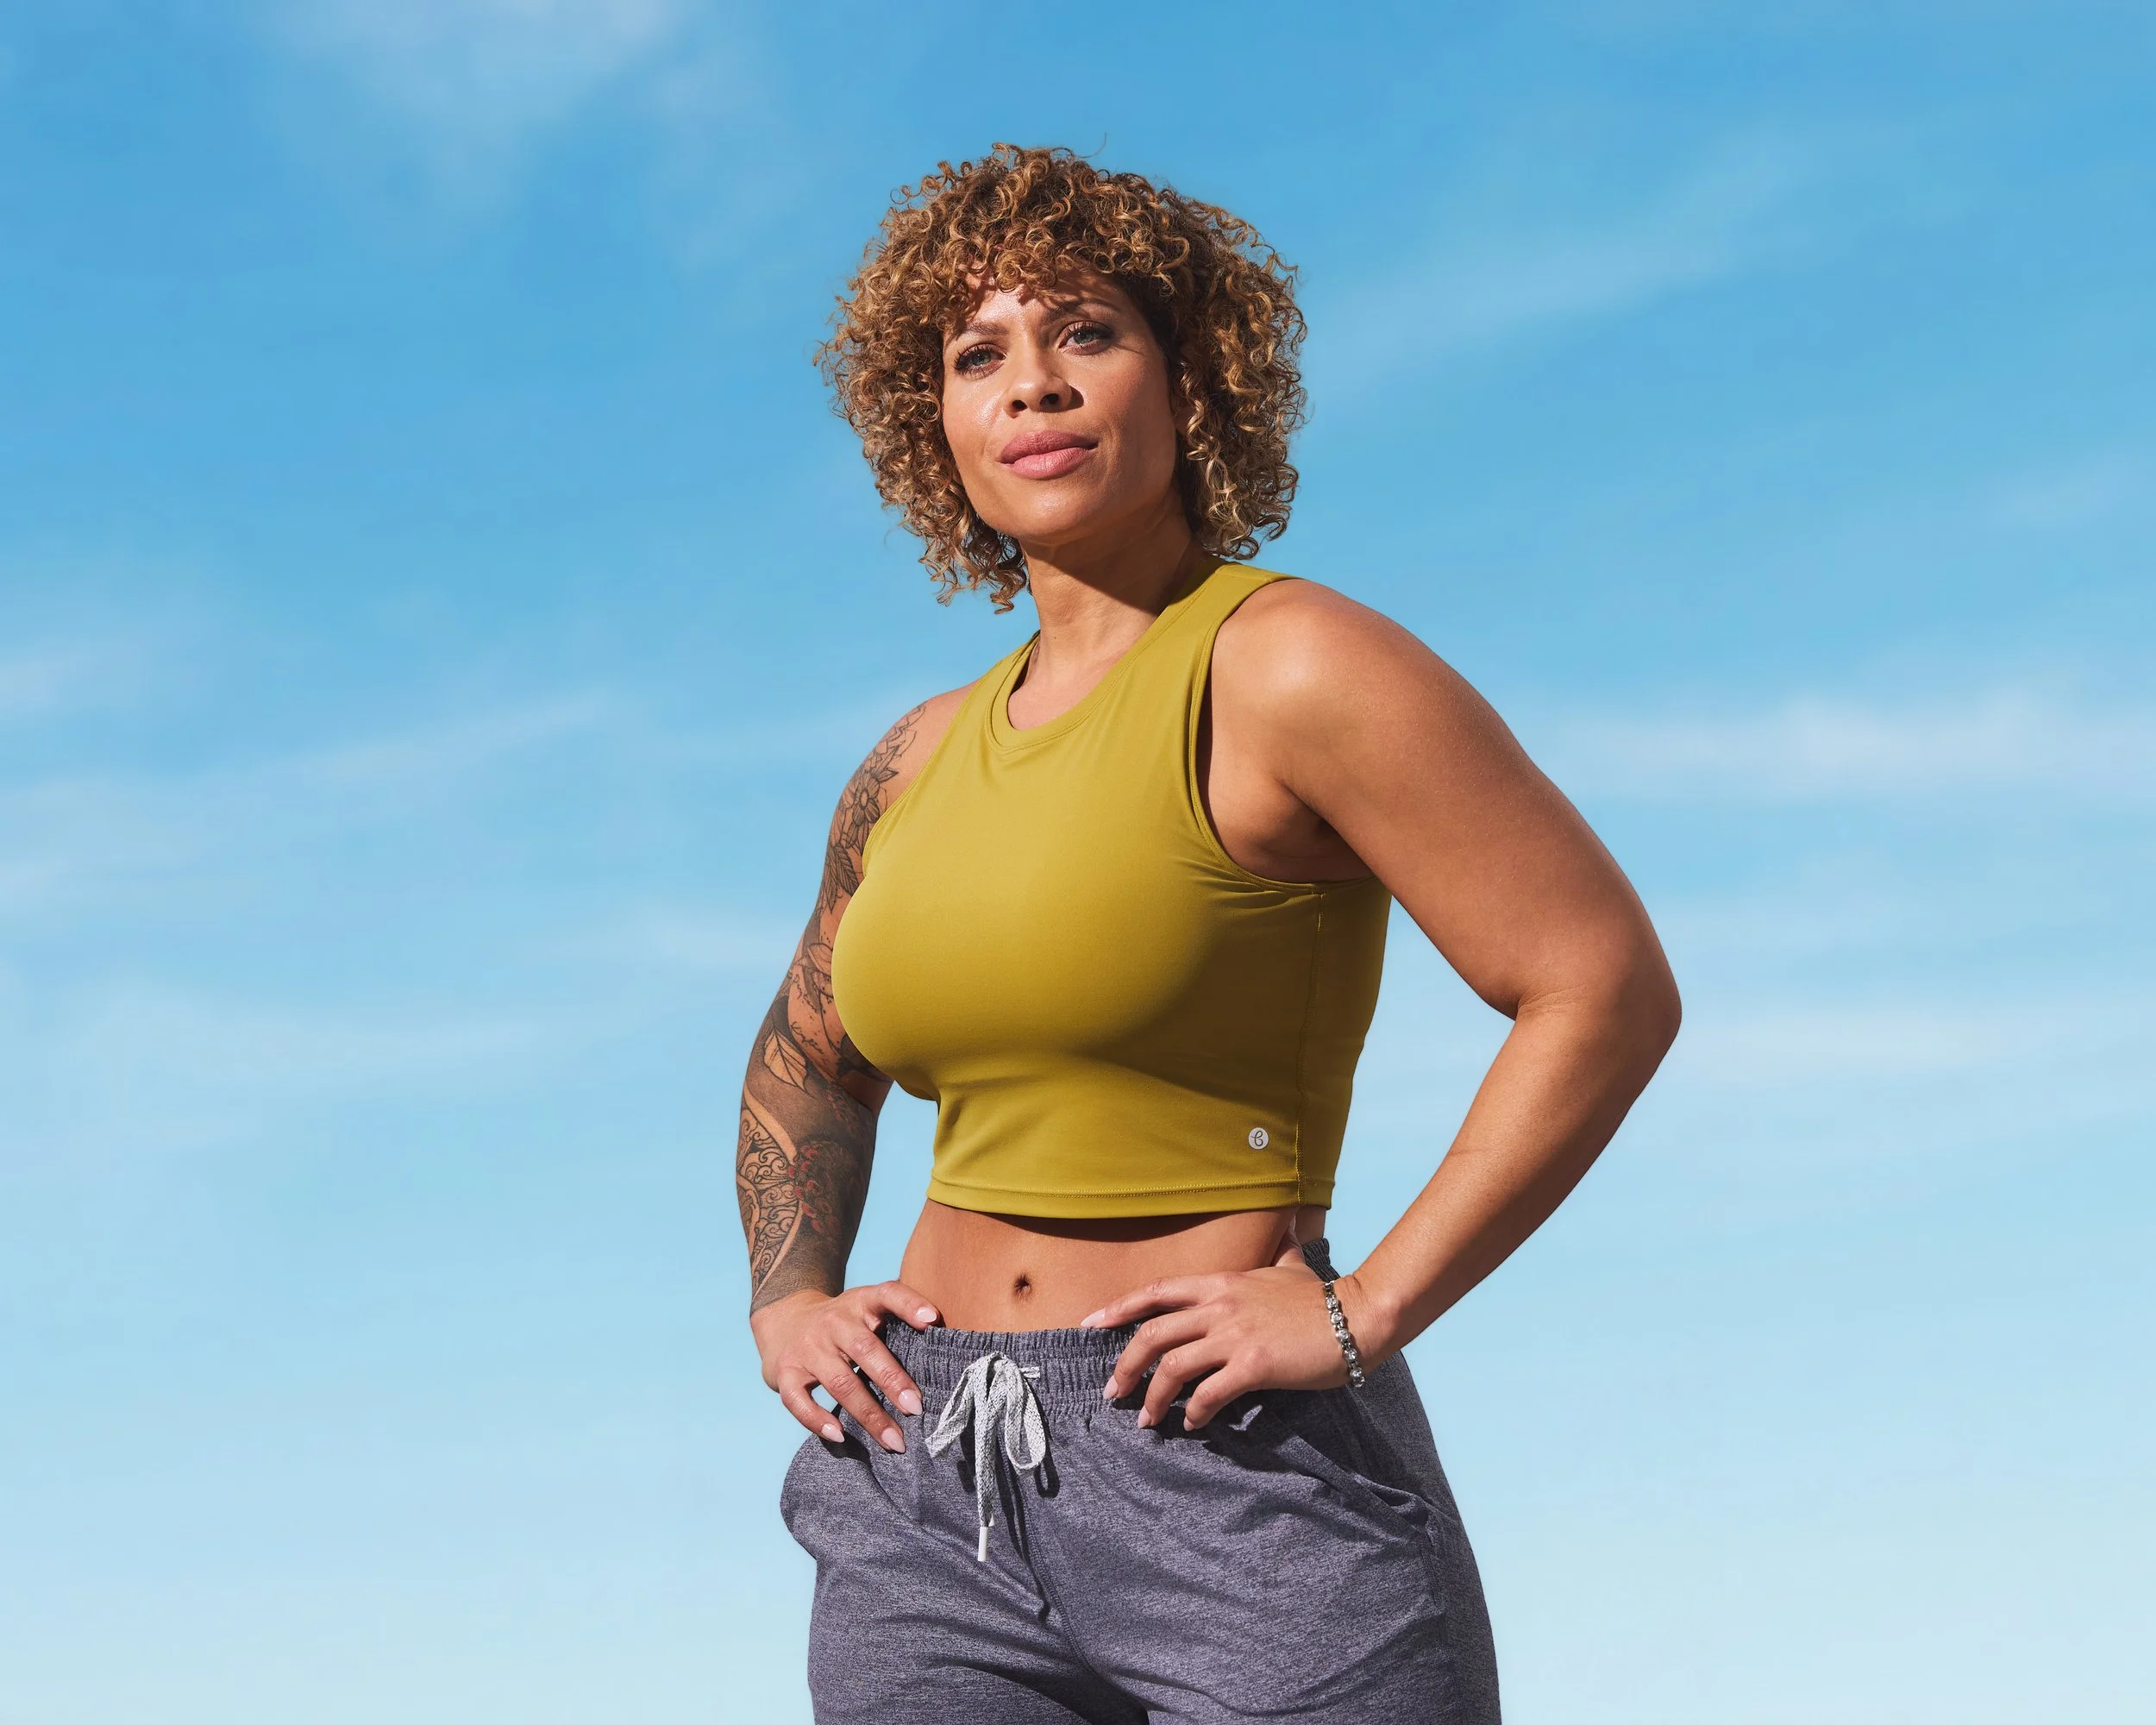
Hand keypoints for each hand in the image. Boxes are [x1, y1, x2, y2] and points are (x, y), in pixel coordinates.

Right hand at [751, 1281, 939, 1451]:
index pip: (887, 1294)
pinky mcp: (784, 1373)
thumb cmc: (843, 1324)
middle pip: (865, 1349)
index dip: (909, 1304)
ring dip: (868, 1414)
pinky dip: (817, 1420)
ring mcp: (807, 1348)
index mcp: (860, 1303)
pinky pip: (798, 1401)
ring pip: (839, 1382)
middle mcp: (833, 1322)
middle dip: (892, 1380)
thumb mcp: (866, 1310)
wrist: (783, 1320)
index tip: (933, 1320)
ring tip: (894, 1440)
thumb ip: (897, 1324)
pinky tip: (840, 1435)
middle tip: (916, 1408)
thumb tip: (945, 1358)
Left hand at [1080, 1264, 1388, 1430]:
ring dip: (1153, 1398)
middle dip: (1125, 1366)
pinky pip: (1209, 1394)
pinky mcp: (1253, 1365)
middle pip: (1153, 1334)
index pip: (1156, 1292)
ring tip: (1146, 1419)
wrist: (1356, 1319)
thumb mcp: (1288, 1268)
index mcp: (1220, 1283)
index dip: (1118, 1308)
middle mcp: (1220, 1307)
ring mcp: (1235, 1335)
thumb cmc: (1320, 1299)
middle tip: (1112, 1392)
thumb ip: (1276, 1254)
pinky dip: (1195, 1412)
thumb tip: (1287, 1230)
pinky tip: (1194, 1424)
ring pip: (1173, 1368)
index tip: (1090, 1323)